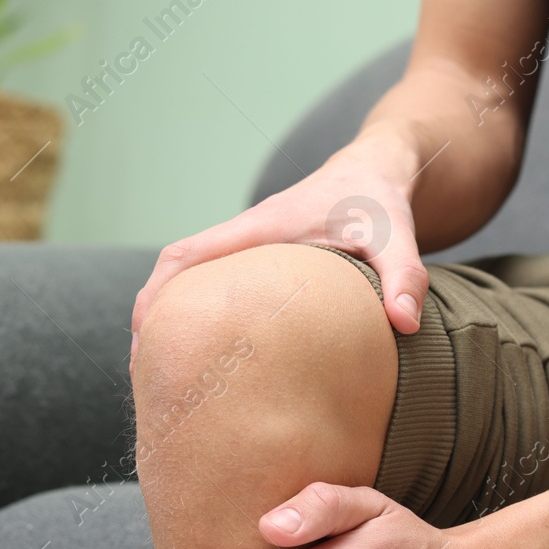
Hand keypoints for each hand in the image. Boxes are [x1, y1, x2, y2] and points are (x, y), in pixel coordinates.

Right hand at [129, 137, 429, 367]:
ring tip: (174, 376)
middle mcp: (247, 239)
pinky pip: (221, 287)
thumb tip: (404, 325)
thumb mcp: (397, 236)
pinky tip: (218, 357)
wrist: (378, 172)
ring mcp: (252, 251)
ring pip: (196, 283)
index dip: (157, 294)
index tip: (144, 338)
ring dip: (178, 319)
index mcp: (261, 230)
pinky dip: (207, 316)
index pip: (186, 256)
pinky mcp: (264, 263)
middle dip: (155, 319)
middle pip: (177, 275)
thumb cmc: (381, 201)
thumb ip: (403, 276)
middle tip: (148, 375)